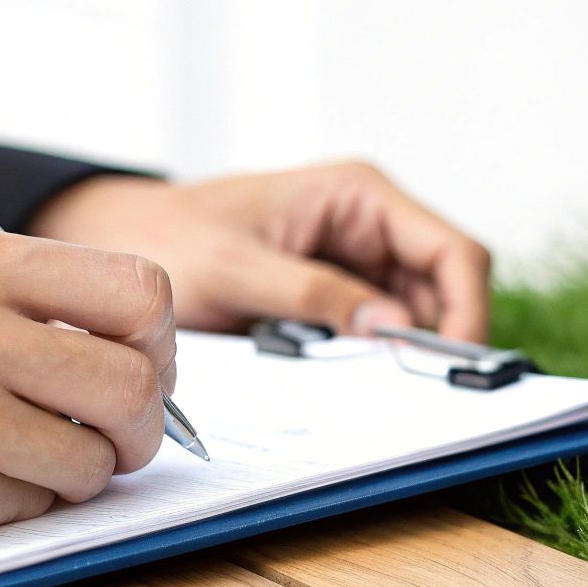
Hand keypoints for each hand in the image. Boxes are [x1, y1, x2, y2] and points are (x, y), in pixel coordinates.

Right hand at [0, 223, 175, 545]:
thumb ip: (18, 295)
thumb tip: (132, 340)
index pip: (137, 292)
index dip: (157, 339)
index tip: (139, 362)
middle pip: (136, 385)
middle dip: (140, 423)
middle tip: (111, 433)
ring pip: (94, 460)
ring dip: (76, 470)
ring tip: (21, 454)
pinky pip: (34, 507)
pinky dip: (18, 502)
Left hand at [30, 161, 491, 341]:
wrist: (120, 240)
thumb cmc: (170, 237)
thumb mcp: (236, 268)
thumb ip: (313, 294)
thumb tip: (389, 327)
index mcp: (359, 195)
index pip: (452, 252)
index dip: (467, 311)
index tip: (448, 367)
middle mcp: (369, 223)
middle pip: (443, 290)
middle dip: (431, 339)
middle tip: (409, 391)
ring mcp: (354, 261)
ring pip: (413, 318)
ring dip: (393, 353)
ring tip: (351, 374)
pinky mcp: (333, 296)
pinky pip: (372, 332)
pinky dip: (364, 358)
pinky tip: (334, 372)